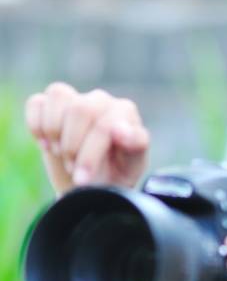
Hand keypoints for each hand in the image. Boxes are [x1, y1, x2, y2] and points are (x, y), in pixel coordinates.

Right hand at [25, 82, 149, 195]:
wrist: (94, 184)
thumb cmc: (117, 173)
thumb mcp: (133, 166)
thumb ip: (135, 144)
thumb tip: (118, 128)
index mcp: (125, 112)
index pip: (105, 125)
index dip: (89, 155)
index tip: (83, 179)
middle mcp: (102, 100)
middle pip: (80, 109)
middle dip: (72, 146)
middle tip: (74, 169)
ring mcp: (76, 99)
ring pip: (59, 96)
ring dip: (55, 133)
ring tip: (62, 155)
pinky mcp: (51, 104)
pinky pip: (37, 102)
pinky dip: (37, 126)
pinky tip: (46, 145)